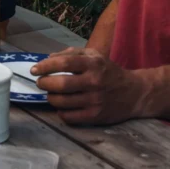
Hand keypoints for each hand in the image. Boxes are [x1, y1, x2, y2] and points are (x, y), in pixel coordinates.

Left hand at [31, 47, 149, 124]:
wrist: (134, 93)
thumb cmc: (108, 71)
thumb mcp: (93, 55)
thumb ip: (70, 53)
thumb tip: (47, 58)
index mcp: (93, 64)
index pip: (63, 63)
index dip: (45, 66)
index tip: (34, 70)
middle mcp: (94, 82)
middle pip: (60, 84)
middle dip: (44, 83)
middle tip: (40, 82)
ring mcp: (95, 101)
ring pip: (62, 102)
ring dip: (50, 98)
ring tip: (50, 94)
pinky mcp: (96, 116)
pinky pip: (69, 117)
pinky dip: (60, 111)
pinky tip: (61, 106)